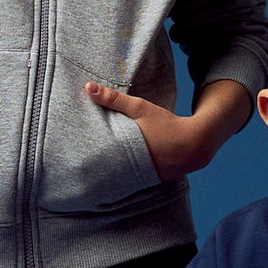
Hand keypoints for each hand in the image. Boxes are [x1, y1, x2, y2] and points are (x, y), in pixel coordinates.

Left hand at [84, 82, 211, 181]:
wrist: (195, 144)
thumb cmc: (165, 124)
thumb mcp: (139, 108)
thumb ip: (114, 98)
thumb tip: (87, 87)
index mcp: (127, 152)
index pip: (98, 159)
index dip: (84, 159)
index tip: (72, 157)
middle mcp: (133, 169)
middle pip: (105, 171)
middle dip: (93, 168)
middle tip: (77, 165)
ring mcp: (142, 178)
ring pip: (117, 177)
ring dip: (108, 173)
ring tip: (91, 172)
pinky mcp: (149, 180)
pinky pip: (130, 179)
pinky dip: (123, 175)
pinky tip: (113, 175)